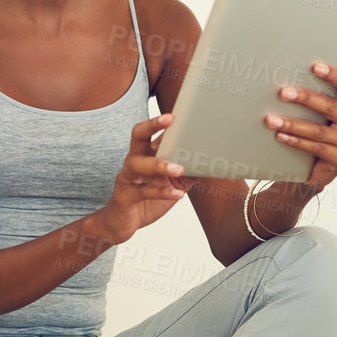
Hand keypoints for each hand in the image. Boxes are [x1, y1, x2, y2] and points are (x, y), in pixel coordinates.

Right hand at [91, 113, 189, 245]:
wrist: (121, 224)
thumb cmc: (146, 200)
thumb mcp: (172, 184)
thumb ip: (189, 173)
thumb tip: (214, 164)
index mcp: (145, 155)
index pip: (151, 131)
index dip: (161, 120)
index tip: (177, 112)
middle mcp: (134, 161)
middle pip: (138, 136)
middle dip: (152, 125)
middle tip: (169, 119)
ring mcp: (128, 178)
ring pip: (139, 164)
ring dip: (159, 165)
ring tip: (178, 168)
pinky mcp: (126, 196)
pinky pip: (143, 192)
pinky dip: (162, 192)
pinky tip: (178, 194)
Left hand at [264, 62, 336, 192]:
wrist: (319, 169)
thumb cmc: (319, 132)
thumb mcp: (321, 114)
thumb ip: (317, 99)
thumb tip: (289, 83)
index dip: (335, 76)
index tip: (315, 67)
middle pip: (331, 107)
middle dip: (306, 98)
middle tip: (284, 92)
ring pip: (319, 131)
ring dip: (293, 124)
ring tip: (272, 119)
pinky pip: (317, 148)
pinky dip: (296, 141)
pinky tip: (281, 136)